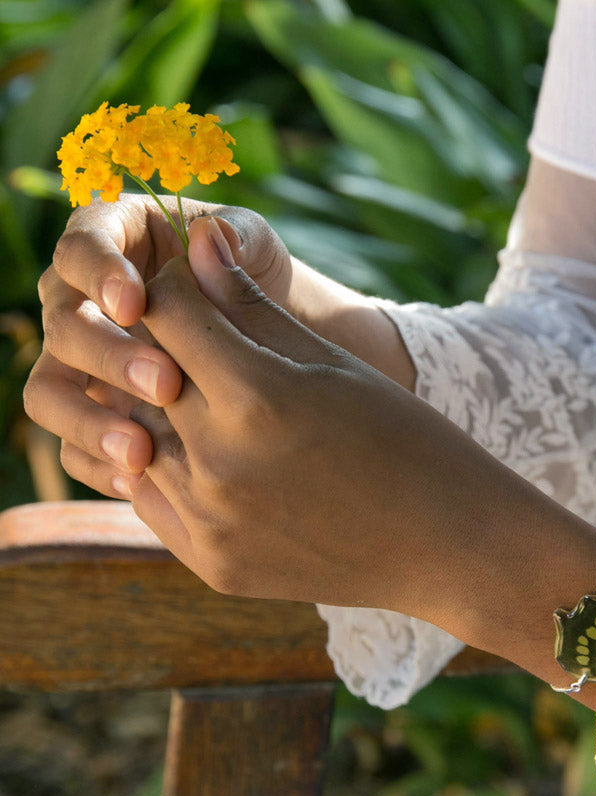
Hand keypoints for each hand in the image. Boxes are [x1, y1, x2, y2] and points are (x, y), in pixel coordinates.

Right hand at [24, 196, 291, 496]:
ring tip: (139, 450)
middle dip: (108, 356)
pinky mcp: (93, 413)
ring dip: (87, 421)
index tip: (134, 302)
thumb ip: (239, 235)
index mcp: (110, 244)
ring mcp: (80, 364)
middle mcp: (79, 302)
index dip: (97, 273)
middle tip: (165, 383)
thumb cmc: (253, 278)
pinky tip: (138, 479)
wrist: (265, 340)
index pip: (79, 249)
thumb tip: (212, 236)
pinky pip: (70, 444)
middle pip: (62, 325)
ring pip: (49, 391)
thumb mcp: (255, 246)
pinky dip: (97, 463)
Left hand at [126, 226, 555, 623]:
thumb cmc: (404, 439)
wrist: (446, 544)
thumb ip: (253, 306)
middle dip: (163, 350)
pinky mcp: (213, 565)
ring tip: (209, 405)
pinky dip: (168, 471)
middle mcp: (219, 464)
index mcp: (257, 398)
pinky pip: (153, 502)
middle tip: (196, 345)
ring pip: (138, 441)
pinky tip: (210, 458)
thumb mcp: (333, 363)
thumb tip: (196, 241)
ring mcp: (211, 524)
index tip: (195, 292)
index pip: (168, 313)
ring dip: (159, 414)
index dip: (177, 290)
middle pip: (143, 375)